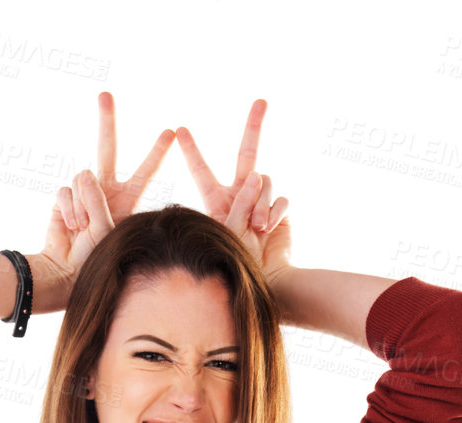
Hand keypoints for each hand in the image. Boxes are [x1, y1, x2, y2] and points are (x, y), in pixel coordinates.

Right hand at [38, 91, 174, 304]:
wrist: (67, 274)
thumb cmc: (95, 258)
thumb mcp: (108, 229)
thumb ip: (99, 198)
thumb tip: (84, 171)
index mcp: (125, 200)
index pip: (144, 172)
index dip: (156, 153)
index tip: (171, 131)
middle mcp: (104, 191)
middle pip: (107, 149)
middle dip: (107, 121)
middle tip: (105, 94)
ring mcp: (82, 193)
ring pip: (82, 177)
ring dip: (82, 204)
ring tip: (83, 229)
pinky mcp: (63, 198)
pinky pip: (65, 190)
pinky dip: (68, 208)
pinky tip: (71, 227)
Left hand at [175, 99, 290, 284]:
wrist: (263, 282)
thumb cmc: (234, 266)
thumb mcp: (226, 234)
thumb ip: (239, 204)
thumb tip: (256, 174)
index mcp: (218, 201)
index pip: (203, 171)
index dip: (193, 152)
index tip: (180, 130)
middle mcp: (241, 195)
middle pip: (248, 153)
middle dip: (254, 125)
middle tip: (262, 100)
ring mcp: (262, 201)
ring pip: (266, 181)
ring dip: (262, 201)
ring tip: (257, 227)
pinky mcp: (279, 211)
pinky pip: (281, 199)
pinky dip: (276, 211)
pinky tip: (269, 229)